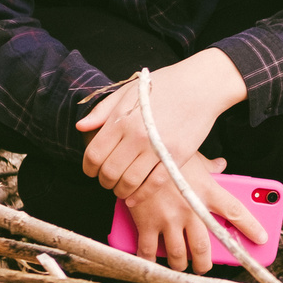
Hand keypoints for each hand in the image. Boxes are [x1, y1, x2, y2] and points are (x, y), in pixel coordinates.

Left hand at [76, 49, 246, 199]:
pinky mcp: (177, 157)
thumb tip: (81, 127)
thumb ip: (103, 110)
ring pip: (130, 182)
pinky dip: (141, 195)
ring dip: (120, 190)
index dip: (88, 167)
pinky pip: (154, 184)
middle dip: (104, 181)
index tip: (91, 171)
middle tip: (107, 180)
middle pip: (109, 171)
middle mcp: (137, 135)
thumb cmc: (164, 85)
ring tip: (121, 188)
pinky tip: (134, 197)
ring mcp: (158, 148)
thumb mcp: (128, 91)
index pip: (94, 154)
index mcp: (122, 119)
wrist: (201, 85)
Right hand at [118, 153, 267, 273]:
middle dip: (205, 263)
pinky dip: (151, 261)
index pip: (236, 211)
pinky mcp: (146, 223)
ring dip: (181, 265)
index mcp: (206, 191)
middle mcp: (190, 208)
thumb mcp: (191, 156)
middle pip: (204, 247)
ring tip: (182, 266)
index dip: (251, 227)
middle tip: (204, 267)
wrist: (135, 152)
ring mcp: (168, 218)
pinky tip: (153, 263)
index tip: (262, 239)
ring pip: (179, 254)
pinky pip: (149, 251)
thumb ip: (209, 166)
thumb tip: (221, 165)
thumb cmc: (165, 151)